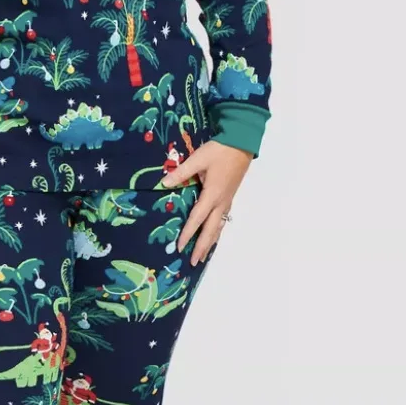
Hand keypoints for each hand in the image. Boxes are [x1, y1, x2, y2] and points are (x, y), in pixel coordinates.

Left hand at [159, 138, 252, 265]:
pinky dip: (218, 230)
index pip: (197, 219)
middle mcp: (221, 202)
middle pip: (211, 229)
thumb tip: (163, 183)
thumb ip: (181, 173)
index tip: (180, 247)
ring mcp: (227, 200)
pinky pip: (223, 219)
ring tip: (204, 255)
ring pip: (219, 226)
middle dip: (202, 247)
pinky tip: (215, 234)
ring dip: (211, 241)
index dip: (188, 234)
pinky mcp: (230, 196)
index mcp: (212, 195)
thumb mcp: (198, 159)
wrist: (242, 142)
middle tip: (195, 262)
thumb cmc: (219, 151)